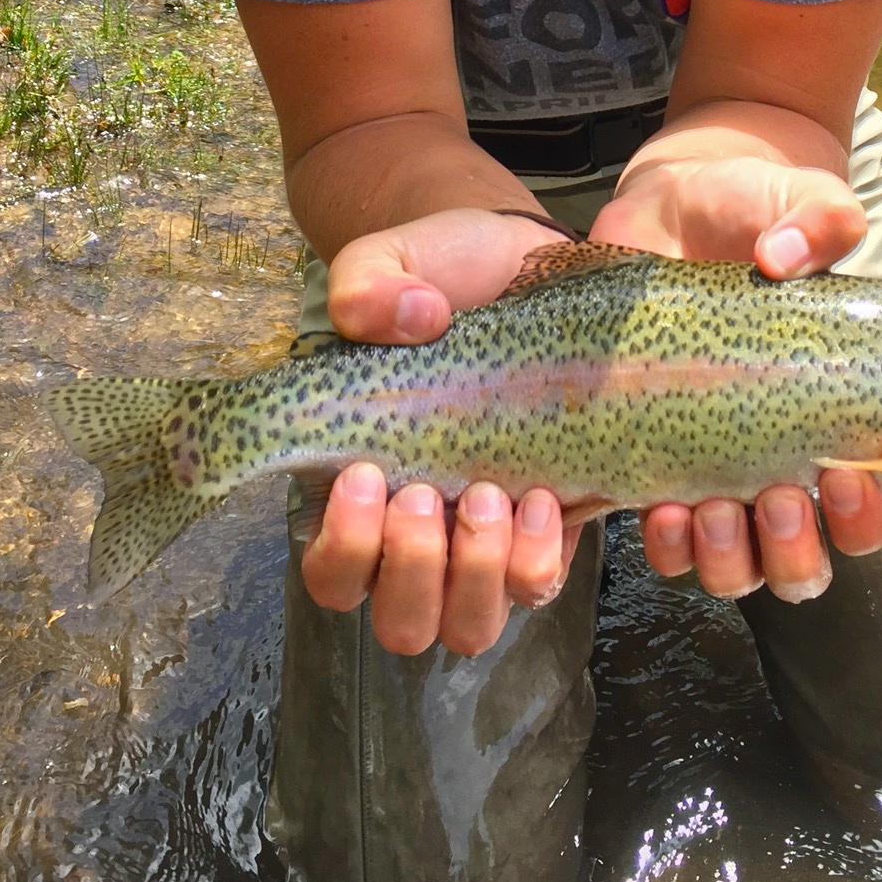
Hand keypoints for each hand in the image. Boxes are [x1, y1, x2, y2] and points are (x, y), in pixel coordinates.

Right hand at [302, 210, 582, 651]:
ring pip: (471, 624)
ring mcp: (485, 533)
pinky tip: (547, 497)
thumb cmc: (441, 269)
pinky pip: (539, 584)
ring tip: (496, 496)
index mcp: (359, 485)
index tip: (369, 476)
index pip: (334, 575)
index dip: (347, 552)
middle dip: (417, 571)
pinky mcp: (547, 519)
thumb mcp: (393, 258)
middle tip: (433, 493)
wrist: (520, 257)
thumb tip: (398, 319)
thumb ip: (367, 281)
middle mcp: (419, 529)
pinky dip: (540, 560)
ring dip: (483, 577)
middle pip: (403, 621)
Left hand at [594, 155, 881, 594]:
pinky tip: (659, 506)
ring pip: (730, 564)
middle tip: (778, 493)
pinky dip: (664, 542)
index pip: (864, 507)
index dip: (862, 517)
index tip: (846, 475)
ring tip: (713, 509)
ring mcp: (708, 463)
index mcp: (830, 416)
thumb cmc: (753, 210)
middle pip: (799, 561)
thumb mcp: (799, 201)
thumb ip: (819, 218)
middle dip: (793, 549)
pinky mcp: (645, 454)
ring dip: (728, 555)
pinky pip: (660, 538)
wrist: (672, 203)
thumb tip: (783, 255)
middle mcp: (774, 456)